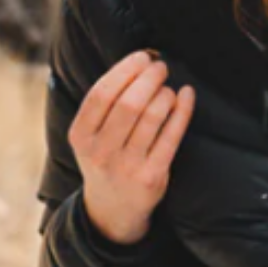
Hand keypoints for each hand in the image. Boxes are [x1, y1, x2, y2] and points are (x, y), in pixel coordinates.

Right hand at [67, 50, 194, 245]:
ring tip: (168, 88)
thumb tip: (140, 61)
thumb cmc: (106, 158)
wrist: (112, 209)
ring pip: (152, 117)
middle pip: (129, 103)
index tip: (142, 57)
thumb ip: (105, 104)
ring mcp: (126, 166)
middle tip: (161, 68)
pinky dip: (182, 111)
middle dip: (149, 78)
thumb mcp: (90, 136)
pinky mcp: (151, 177)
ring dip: (165, 94)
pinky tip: (186, 96)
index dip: (125, 70)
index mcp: (81, 136)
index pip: (102, 94)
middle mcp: (100, 152)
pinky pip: (171, 136)